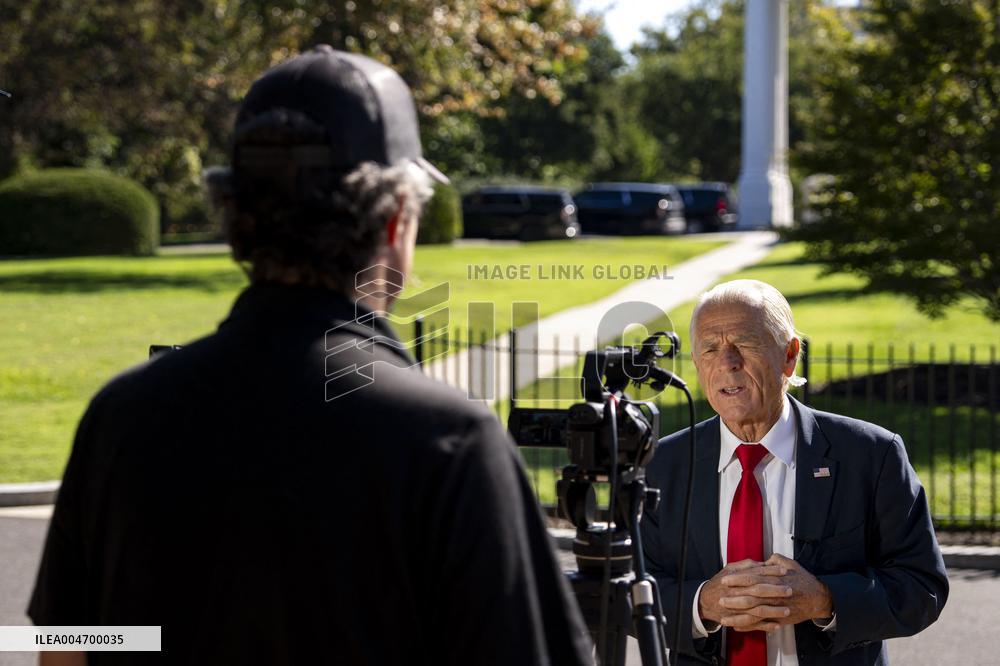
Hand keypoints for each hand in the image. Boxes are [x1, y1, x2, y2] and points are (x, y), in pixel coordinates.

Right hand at [699, 559, 791, 632]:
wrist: (704, 602)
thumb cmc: (719, 584)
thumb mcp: (728, 569)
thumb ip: (745, 565)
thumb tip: (762, 563)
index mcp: (735, 578)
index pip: (756, 573)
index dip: (771, 572)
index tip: (785, 571)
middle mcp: (736, 593)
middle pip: (758, 591)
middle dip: (774, 591)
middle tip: (790, 590)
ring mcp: (736, 608)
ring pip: (757, 610)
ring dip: (773, 611)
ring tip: (787, 610)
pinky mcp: (736, 620)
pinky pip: (753, 624)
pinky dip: (765, 626)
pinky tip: (777, 625)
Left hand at [718, 554, 832, 629]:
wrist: (818, 598)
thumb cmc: (803, 579)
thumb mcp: (790, 563)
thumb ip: (774, 560)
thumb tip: (762, 560)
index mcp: (775, 579)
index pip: (753, 578)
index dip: (738, 579)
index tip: (725, 579)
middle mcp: (775, 594)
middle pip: (751, 597)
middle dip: (734, 599)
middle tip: (720, 598)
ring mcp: (777, 609)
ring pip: (755, 614)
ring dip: (738, 616)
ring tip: (724, 617)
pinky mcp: (779, 619)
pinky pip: (762, 625)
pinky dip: (749, 627)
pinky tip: (736, 627)